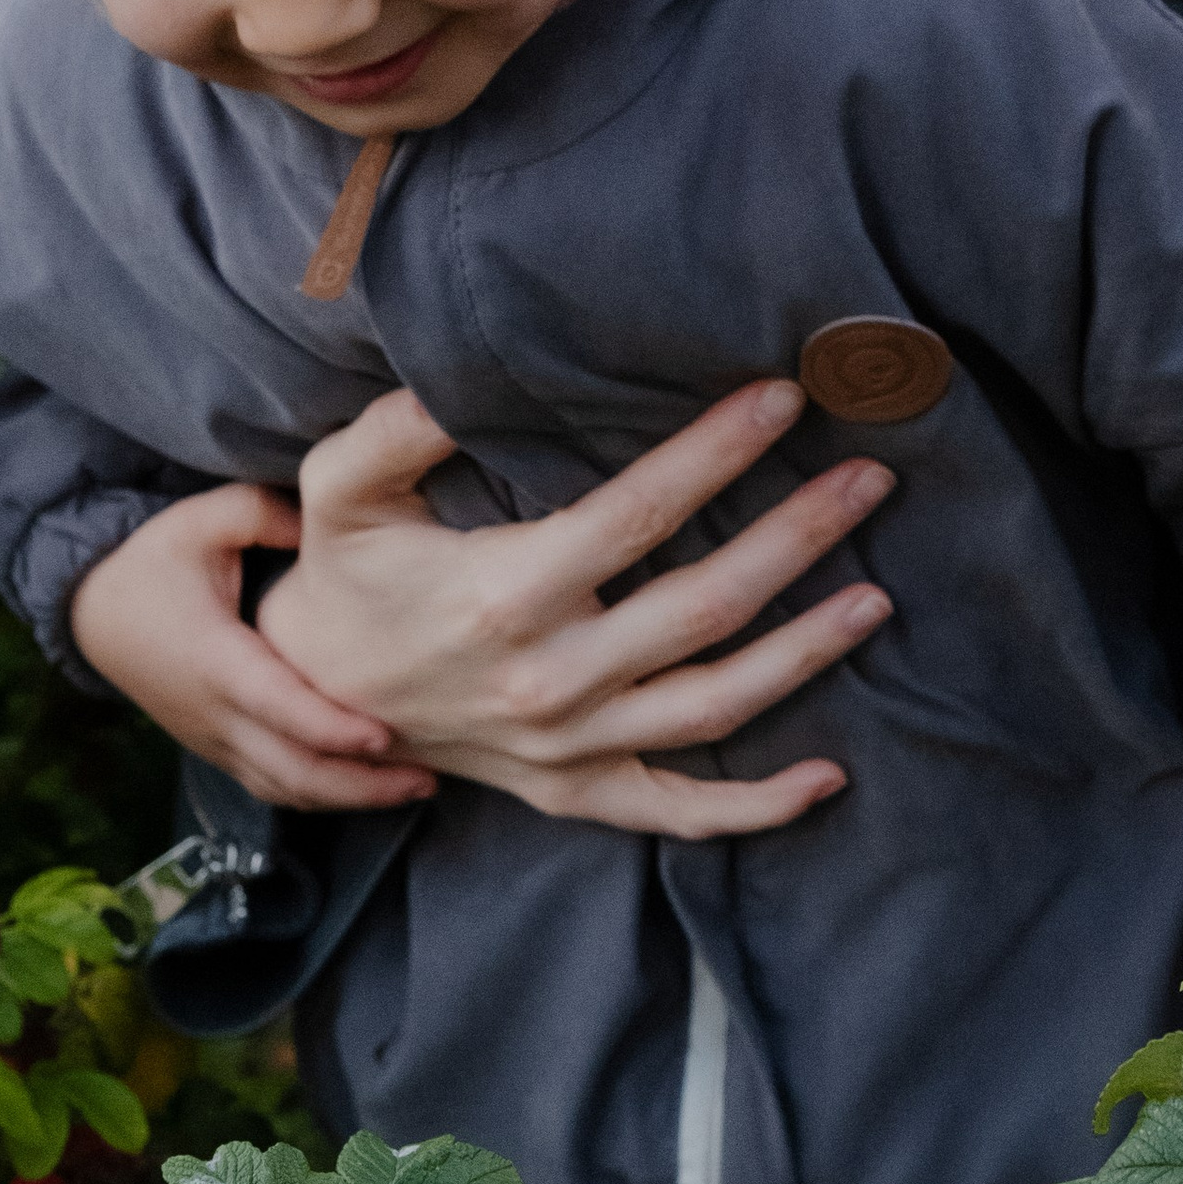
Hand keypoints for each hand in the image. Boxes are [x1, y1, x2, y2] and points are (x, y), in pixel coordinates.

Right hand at [70, 485, 438, 812]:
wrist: (91, 610)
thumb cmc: (151, 561)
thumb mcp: (201, 519)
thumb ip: (267, 515)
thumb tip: (333, 529)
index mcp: (213, 660)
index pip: (277, 707)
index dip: (330, 729)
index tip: (383, 736)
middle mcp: (212, 714)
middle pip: (288, 772)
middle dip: (359, 786)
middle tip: (427, 780)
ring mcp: (212, 739)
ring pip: (282, 790)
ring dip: (347, 799)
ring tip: (413, 787)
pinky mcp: (216, 748)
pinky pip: (270, 786)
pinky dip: (319, 794)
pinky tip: (366, 785)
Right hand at [254, 377, 891, 839]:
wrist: (305, 698)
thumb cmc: (338, 577)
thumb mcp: (341, 490)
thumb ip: (398, 428)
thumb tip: (459, 371)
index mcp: (503, 597)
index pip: (638, 516)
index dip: (717, 455)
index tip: (784, 401)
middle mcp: (548, 682)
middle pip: (705, 608)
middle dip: (799, 537)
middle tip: (872, 479)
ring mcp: (567, 749)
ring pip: (715, 705)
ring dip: (807, 654)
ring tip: (877, 596)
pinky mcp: (573, 793)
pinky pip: (679, 811)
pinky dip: (759, 807)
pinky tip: (831, 775)